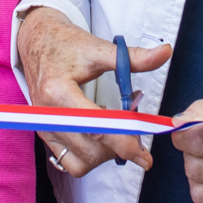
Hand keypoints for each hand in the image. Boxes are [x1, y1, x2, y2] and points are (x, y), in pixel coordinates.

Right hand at [18, 8, 168, 179]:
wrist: (37, 41)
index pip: (96, 127)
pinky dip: (89, 155)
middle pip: (91, 151)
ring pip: (81, 162)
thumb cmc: (65, 44)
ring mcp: (44, 127)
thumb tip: (165, 53)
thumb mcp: (99, 48)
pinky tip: (98, 134)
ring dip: (104, 154)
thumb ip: (134, 57)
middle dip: (118, 148)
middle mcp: (48, 114)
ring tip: (113, 130)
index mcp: (59, 92)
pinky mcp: (45, 134)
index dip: (124, 144)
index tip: (144, 157)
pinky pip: (69, 160)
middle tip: (135, 132)